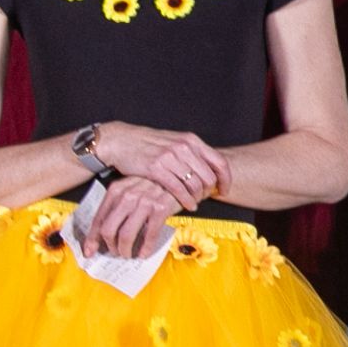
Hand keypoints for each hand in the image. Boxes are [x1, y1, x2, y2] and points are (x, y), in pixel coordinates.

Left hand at [81, 174, 183, 259]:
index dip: (92, 238)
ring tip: (128, 254)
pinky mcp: (161, 208)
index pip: (99, 219)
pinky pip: (149, 234)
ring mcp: (144, 202)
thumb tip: (102, 234)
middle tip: (114, 253)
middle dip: (110, 246)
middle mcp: (128, 195)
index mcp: (116, 190)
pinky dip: (145, 248)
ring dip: (125, 250)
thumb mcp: (131, 190)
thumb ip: (117, 207)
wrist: (180, 177)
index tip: (89, 251)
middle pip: (109, 229)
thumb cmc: (153, 186)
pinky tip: (144, 253)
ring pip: (126, 234)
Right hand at [90, 123, 228, 210]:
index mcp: (191, 140)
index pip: (219, 162)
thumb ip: (192, 153)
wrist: (121, 141)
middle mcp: (183, 147)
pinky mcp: (156, 169)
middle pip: (209, 176)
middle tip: (206, 198)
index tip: (224, 189)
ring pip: (195, 184)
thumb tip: (208, 169)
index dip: (225, 179)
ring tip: (195, 202)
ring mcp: (170, 158)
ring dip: (198, 197)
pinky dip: (186, 200)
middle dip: (210, 191)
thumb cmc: (147, 144)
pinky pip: (178, 189)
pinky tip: (188, 205)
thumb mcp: (174, 142)